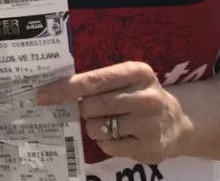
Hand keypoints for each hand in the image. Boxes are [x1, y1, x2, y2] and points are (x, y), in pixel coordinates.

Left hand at [37, 61, 190, 162]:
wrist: (178, 124)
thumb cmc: (140, 97)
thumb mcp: (127, 80)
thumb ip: (97, 82)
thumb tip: (56, 91)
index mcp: (137, 72)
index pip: (93, 80)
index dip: (64, 89)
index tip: (42, 95)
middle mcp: (146, 96)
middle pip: (91, 106)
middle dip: (83, 110)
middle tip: (91, 110)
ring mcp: (149, 123)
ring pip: (96, 128)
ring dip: (94, 127)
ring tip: (110, 123)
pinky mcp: (149, 147)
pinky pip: (107, 147)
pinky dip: (105, 143)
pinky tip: (120, 136)